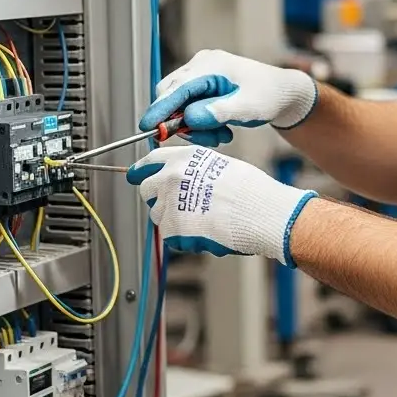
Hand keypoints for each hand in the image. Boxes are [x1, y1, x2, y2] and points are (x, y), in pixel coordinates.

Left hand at [127, 146, 316, 266]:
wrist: (260, 213)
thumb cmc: (250, 191)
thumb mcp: (219, 165)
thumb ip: (193, 170)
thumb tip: (180, 180)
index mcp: (183, 158)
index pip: (150, 161)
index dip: (142, 170)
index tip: (136, 176)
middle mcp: (171, 176)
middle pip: (146, 190)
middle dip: (158, 199)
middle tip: (179, 207)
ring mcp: (169, 202)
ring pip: (157, 215)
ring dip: (173, 220)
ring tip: (202, 221)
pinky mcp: (172, 228)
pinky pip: (170, 236)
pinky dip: (184, 239)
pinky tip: (206, 233)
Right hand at [140, 49, 317, 147]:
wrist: (283, 94)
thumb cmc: (269, 96)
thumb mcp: (247, 107)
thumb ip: (218, 112)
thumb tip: (188, 119)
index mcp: (210, 65)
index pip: (175, 87)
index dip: (160, 108)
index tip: (148, 127)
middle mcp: (201, 66)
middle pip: (172, 96)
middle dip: (184, 123)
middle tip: (207, 138)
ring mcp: (201, 76)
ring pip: (180, 106)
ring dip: (196, 127)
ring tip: (222, 135)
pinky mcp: (203, 87)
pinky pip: (190, 108)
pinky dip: (201, 123)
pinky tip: (221, 129)